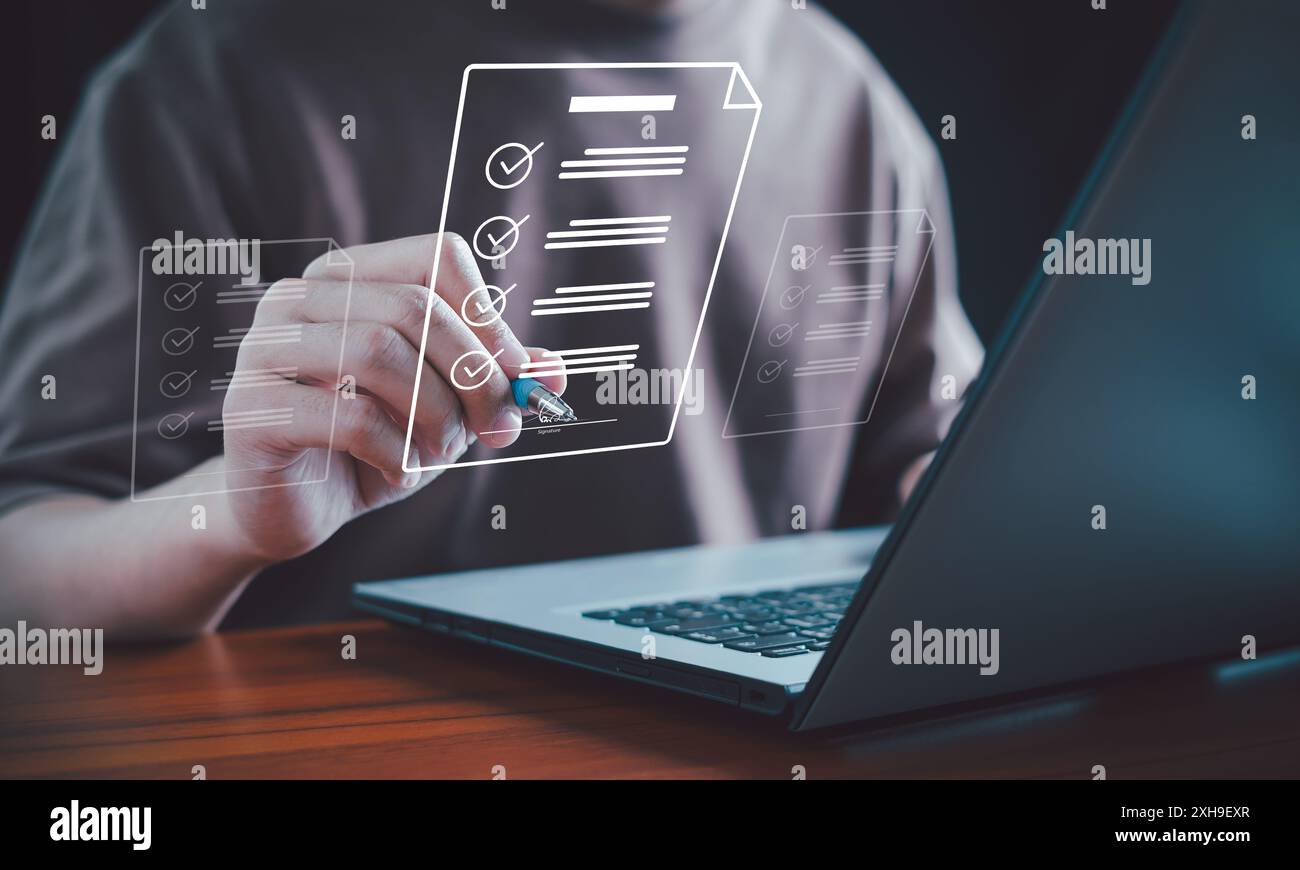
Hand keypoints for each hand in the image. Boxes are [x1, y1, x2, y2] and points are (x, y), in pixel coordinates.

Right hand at [217, 233, 564, 562]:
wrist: (294, 507)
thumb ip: (494, 383)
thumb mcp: (445, 408)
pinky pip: (348, 417)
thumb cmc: (371, 444)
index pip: (436, 257)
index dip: (488, 317)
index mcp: (351, 278)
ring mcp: (265, 347)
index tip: (518, 376)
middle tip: (500, 429)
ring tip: (441, 451)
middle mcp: (300, 297)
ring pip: (378, 351)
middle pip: (415, 307)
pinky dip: (396, 451)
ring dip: (435, 414)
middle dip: (475, 376)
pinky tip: (401, 470)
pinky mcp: (251, 408)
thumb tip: (555, 372)